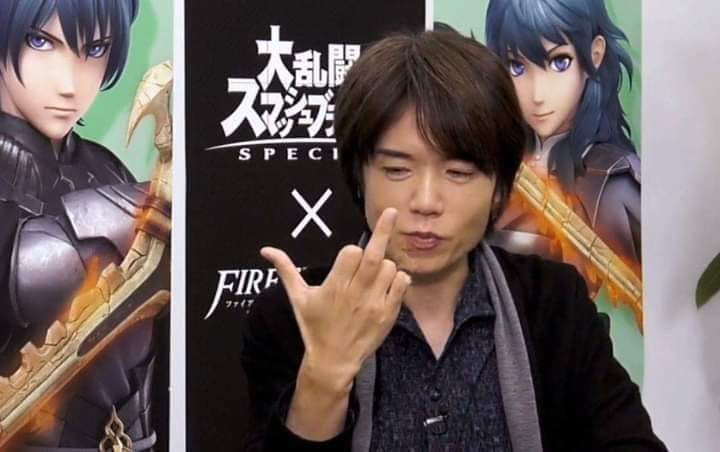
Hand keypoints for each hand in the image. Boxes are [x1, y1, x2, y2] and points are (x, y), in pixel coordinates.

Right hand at [261, 208, 410, 390]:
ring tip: (373, 275)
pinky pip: (401, 284)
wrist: (333, 361)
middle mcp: (356, 293)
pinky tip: (387, 282)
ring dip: (384, 264)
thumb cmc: (314, 327)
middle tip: (391, 212)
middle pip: (374, 255)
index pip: (351, 253)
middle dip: (383, 230)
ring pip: (389, 267)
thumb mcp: (298, 298)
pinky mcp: (388, 313)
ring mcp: (375, 303)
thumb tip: (265, 250)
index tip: (348, 257)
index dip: (351, 251)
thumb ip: (285, 270)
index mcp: (335, 286)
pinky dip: (398, 278)